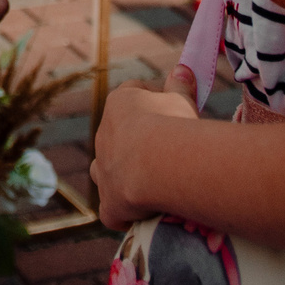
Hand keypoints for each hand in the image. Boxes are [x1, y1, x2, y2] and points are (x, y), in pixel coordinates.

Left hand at [90, 62, 200, 226]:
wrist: (158, 162)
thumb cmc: (173, 124)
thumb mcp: (181, 99)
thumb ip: (180, 84)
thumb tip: (182, 66)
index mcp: (119, 104)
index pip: (133, 94)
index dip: (153, 101)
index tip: (173, 111)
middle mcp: (103, 135)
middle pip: (117, 134)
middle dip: (136, 142)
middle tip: (166, 151)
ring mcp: (102, 169)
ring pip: (102, 170)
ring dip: (118, 175)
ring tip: (145, 185)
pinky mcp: (108, 201)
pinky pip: (110, 211)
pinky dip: (121, 214)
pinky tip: (136, 218)